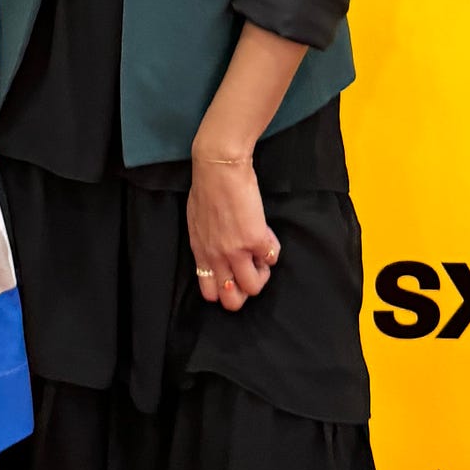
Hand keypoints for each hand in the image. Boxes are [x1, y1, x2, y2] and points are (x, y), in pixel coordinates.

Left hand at [185, 156, 280, 312]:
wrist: (219, 168)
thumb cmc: (206, 187)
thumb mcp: (197, 222)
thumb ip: (206, 242)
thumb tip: (218, 252)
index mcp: (200, 253)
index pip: (210, 293)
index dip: (225, 288)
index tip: (233, 272)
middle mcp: (216, 257)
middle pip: (232, 301)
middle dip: (244, 290)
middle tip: (249, 268)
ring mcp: (236, 251)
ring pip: (254, 287)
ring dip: (262, 273)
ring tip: (259, 252)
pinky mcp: (255, 240)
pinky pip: (272, 258)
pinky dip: (272, 249)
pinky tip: (266, 232)